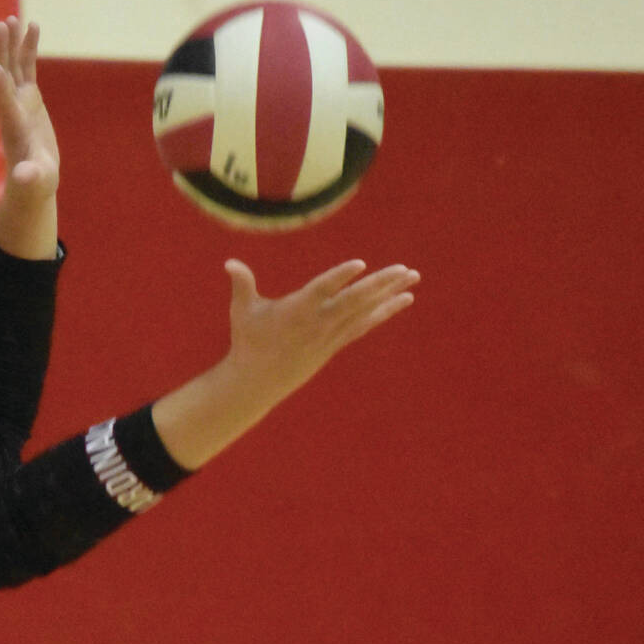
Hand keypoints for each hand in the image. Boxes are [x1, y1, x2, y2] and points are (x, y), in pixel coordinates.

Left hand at [0, 16, 58, 199]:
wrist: (31, 180)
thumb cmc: (34, 183)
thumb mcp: (35, 182)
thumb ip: (30, 177)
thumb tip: (25, 178)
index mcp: (14, 126)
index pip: (5, 104)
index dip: (0, 86)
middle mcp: (13, 108)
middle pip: (5, 74)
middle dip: (3, 51)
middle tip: (2, 25)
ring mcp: (20, 100)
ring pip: (14, 65)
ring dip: (13, 43)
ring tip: (14, 19)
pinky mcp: (29, 97)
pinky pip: (27, 66)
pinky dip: (28, 47)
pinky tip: (33, 26)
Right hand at [150, 258, 420, 470]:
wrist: (259, 380)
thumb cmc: (248, 341)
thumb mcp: (242, 311)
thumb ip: (242, 284)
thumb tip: (230, 263)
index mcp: (296, 310)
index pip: (321, 291)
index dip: (339, 278)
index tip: (359, 265)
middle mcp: (318, 322)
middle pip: (354, 301)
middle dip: (380, 284)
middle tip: (404, 269)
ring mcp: (330, 334)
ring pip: (365, 311)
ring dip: (390, 293)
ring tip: (413, 277)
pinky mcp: (337, 342)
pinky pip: (366, 324)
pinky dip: (385, 311)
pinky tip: (404, 299)